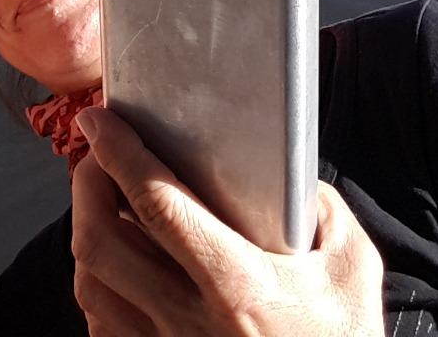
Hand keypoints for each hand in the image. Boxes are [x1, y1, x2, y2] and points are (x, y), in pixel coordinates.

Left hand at [70, 106, 384, 336]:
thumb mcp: (351, 270)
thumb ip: (321, 210)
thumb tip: (287, 175)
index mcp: (237, 286)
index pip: (158, 206)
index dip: (120, 155)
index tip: (101, 120)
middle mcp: (188, 323)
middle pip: (101, 244)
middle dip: (86, 185)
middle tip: (97, 152)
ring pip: (90, 286)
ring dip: (86, 233)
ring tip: (102, 199)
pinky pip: (102, 325)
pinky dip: (99, 285)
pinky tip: (118, 263)